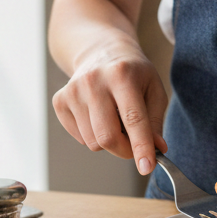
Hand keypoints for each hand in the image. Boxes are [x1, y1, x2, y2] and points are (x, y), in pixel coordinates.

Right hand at [52, 41, 168, 174]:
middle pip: (107, 137)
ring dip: (109, 141)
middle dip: (125, 151)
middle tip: (135, 146)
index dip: (141, 147)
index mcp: (122, 75)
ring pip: (93, 142)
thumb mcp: (154, 89)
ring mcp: (73, 90)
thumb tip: (157, 149)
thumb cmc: (133, 73)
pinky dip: (93, 135)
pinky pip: (80, 138)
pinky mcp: (60, 100)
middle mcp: (94, 81)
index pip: (133, 119)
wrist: (101, 51)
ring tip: (115, 119)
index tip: (147, 167)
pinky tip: (99, 115)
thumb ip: (156, 121)